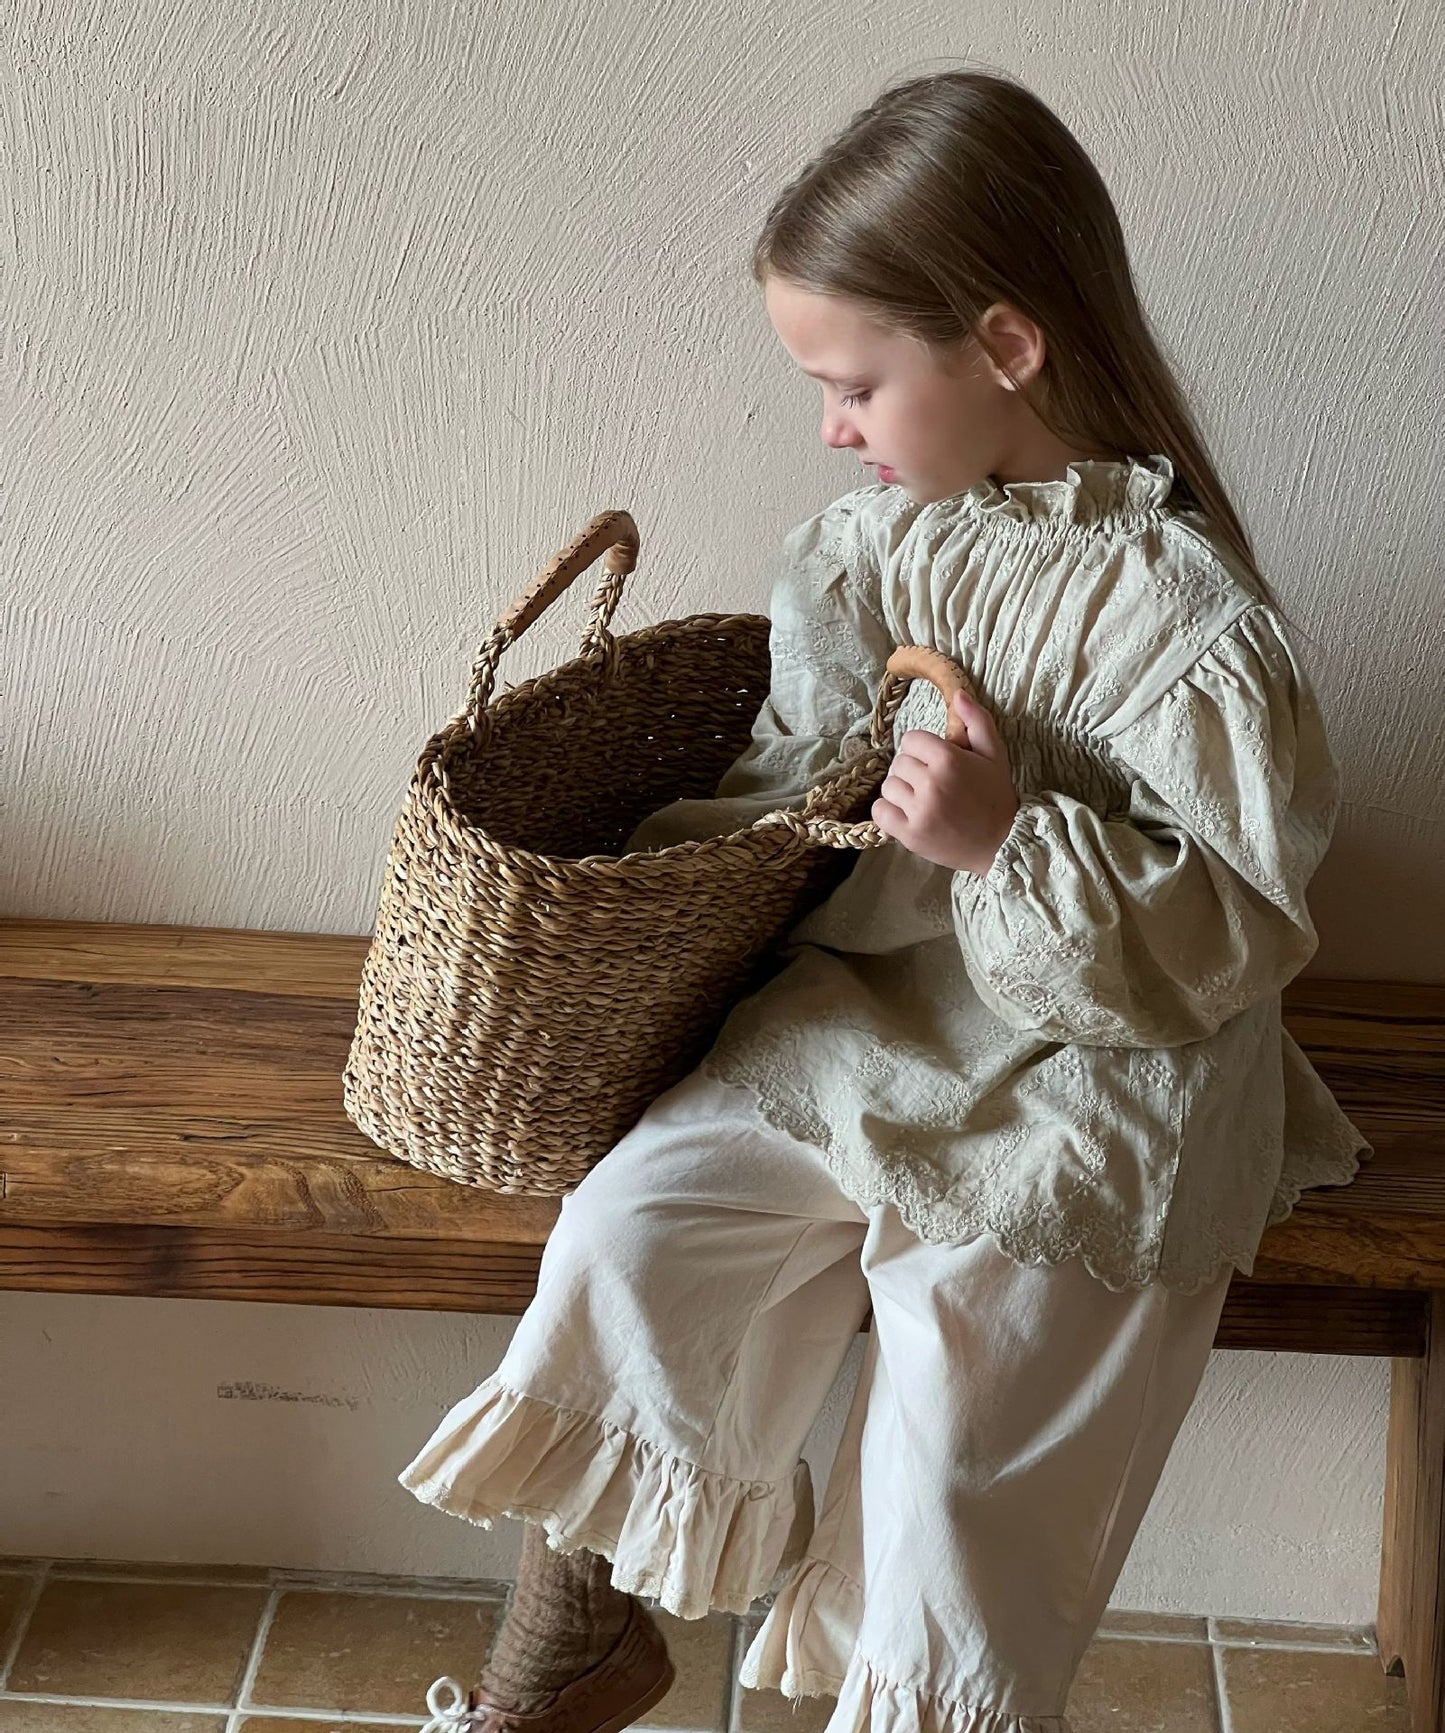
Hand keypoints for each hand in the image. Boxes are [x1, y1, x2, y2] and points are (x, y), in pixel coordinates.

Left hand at [871, 690, 1019, 874]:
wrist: (1001, 844)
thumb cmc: (996, 797)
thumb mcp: (995, 755)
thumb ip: (977, 721)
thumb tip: (958, 694)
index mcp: (949, 759)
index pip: (911, 739)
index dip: (922, 750)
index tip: (936, 763)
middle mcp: (931, 783)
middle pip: (898, 762)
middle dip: (912, 770)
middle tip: (931, 784)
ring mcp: (919, 810)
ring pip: (888, 786)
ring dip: (901, 791)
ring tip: (921, 800)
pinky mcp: (910, 834)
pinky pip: (880, 812)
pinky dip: (888, 812)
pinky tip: (907, 814)